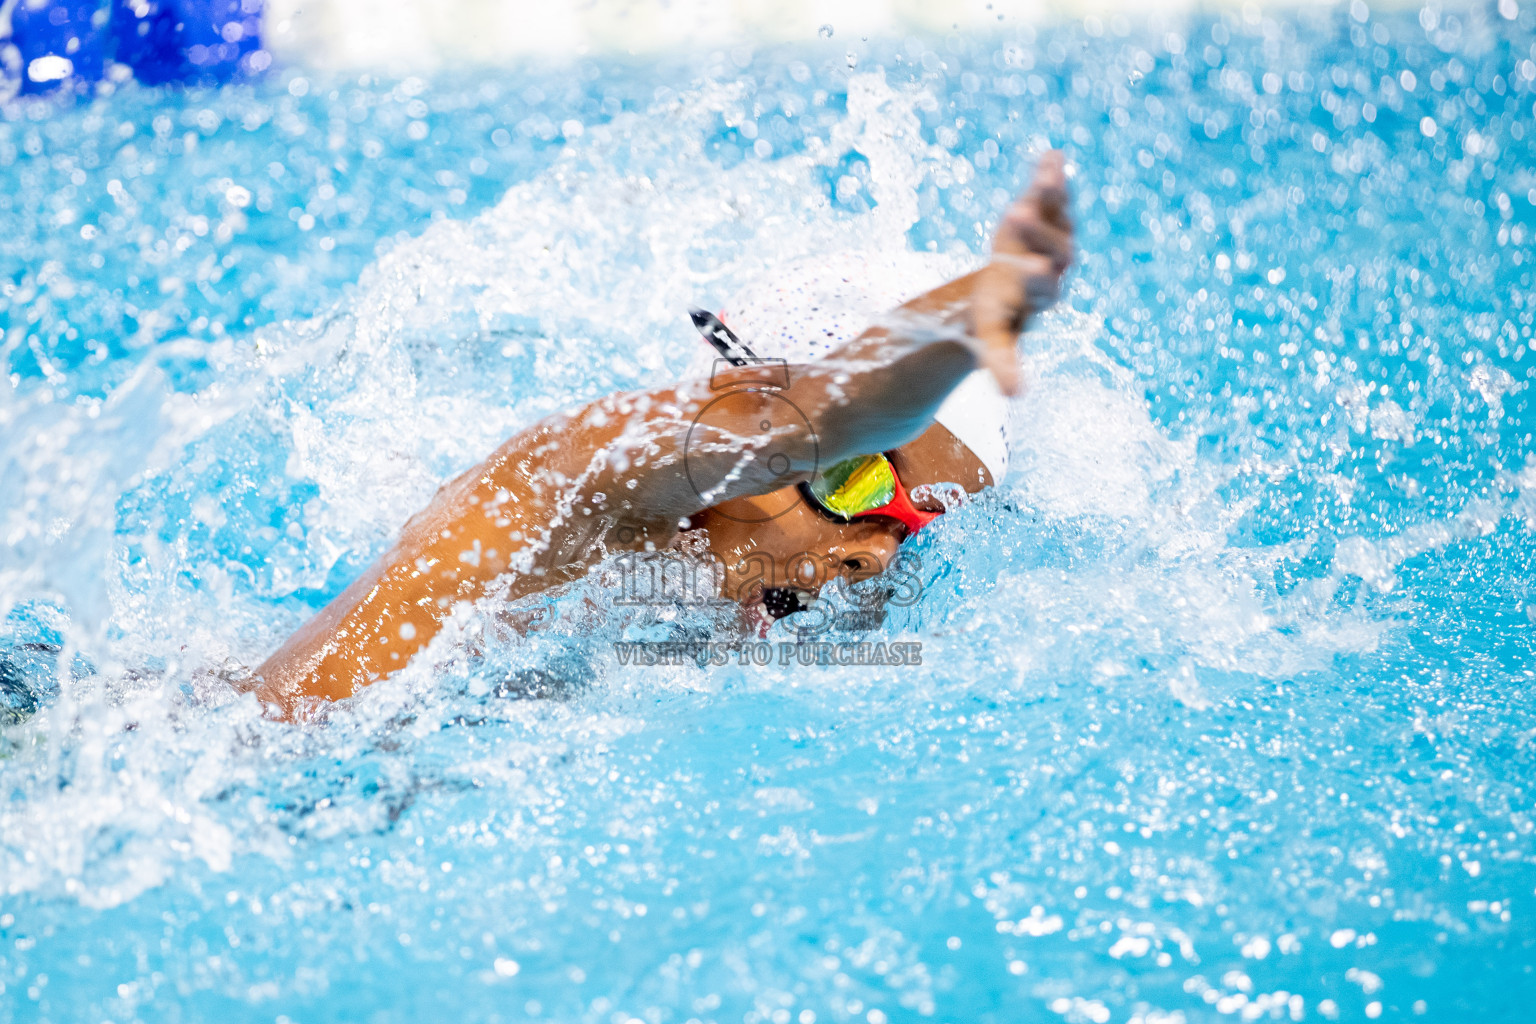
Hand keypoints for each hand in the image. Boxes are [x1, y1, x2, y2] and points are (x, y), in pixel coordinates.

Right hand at [970, 150, 1073, 395]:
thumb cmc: (999, 313)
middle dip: (1036, 232)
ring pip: (1059, 214)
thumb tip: (1015, 397)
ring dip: (1052, 193)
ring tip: (1046, 172)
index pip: (1045, 286)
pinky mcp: (1048, 212)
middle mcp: (1056, 263)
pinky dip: (1051, 174)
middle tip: (1014, 215)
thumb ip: (1003, 361)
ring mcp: (1055, 234)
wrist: (1008, 284)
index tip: (1035, 266)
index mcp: (1041, 295)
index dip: (1039, 275)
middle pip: (1054, 247)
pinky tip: (1051, 152)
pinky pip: (1053, 193)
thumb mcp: (994, 336)